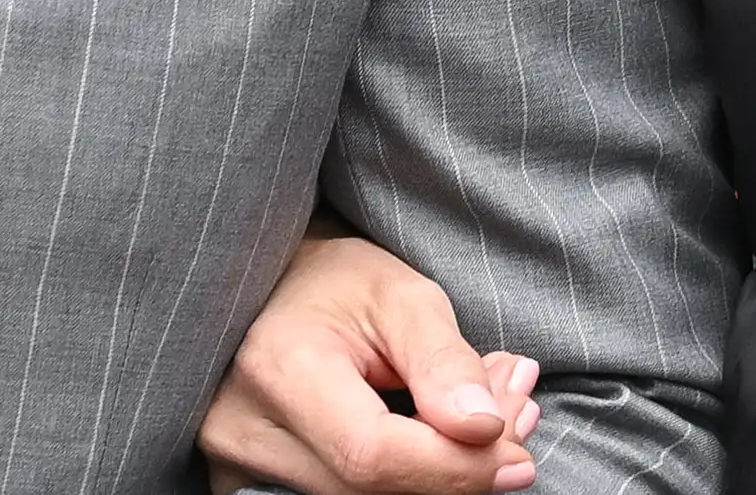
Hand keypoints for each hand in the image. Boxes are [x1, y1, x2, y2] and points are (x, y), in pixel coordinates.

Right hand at [203, 232, 545, 493]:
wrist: (272, 289)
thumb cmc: (338, 282)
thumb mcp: (401, 294)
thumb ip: (444, 361)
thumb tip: (486, 430)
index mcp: (280, 367)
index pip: (372, 454)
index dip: (453, 466)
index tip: (516, 452)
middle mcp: (246, 426)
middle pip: (369, 488)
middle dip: (459, 468)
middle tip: (516, 420)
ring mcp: (239, 463)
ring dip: (438, 475)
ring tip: (483, 421)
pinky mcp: (249, 482)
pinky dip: (405, 481)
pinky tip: (441, 445)